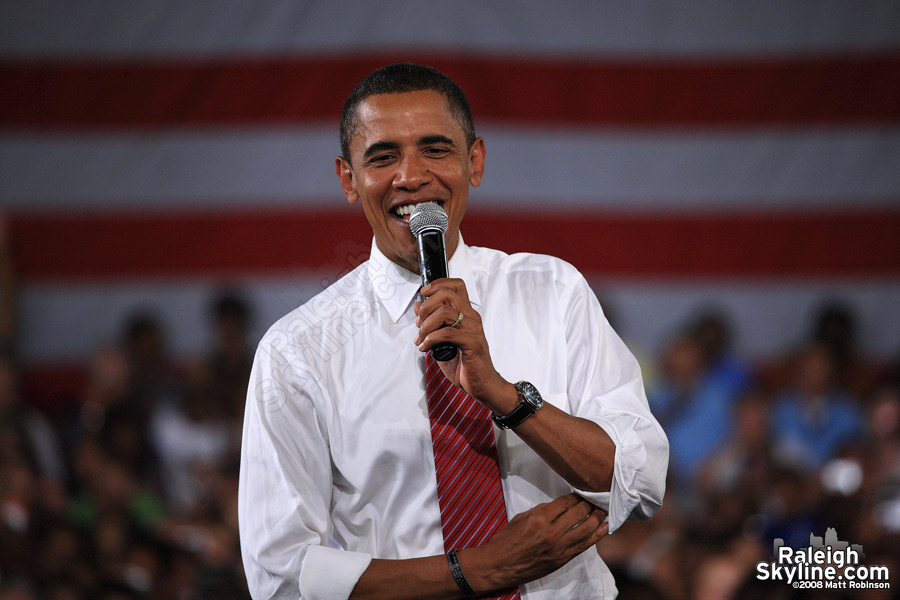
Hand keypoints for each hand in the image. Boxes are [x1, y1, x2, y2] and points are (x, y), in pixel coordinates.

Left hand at [414, 279, 510, 407]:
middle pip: (447, 295)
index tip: (424, 293)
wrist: (480, 384)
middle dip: (426, 307)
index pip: (456, 286)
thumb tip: (419, 308)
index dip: (438, 284)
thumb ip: (431, 324)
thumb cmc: (464, 364)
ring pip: (444, 313)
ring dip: (426, 326)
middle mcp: (471, 318)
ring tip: (420, 339)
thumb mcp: (441, 341)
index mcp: (466, 314)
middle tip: (418, 323)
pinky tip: (426, 348)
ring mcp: (473, 329)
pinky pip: (447, 333)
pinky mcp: (473, 343)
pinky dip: (430, 339)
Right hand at [461, 493, 609, 592]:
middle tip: (596, 498)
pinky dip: (597, 536)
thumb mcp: (521, 518)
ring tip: (603, 510)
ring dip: (597, 518)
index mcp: (539, 517)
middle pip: (578, 513)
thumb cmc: (505, 541)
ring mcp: (559, 547)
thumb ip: (541, 511)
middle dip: (589, 504)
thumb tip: (557, 507)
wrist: (498, 565)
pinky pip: (584, 545)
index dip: (576, 496)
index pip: (565, 502)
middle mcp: (551, 531)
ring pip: (585, 528)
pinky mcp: (562, 559)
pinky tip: (605, 527)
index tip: (582, 492)